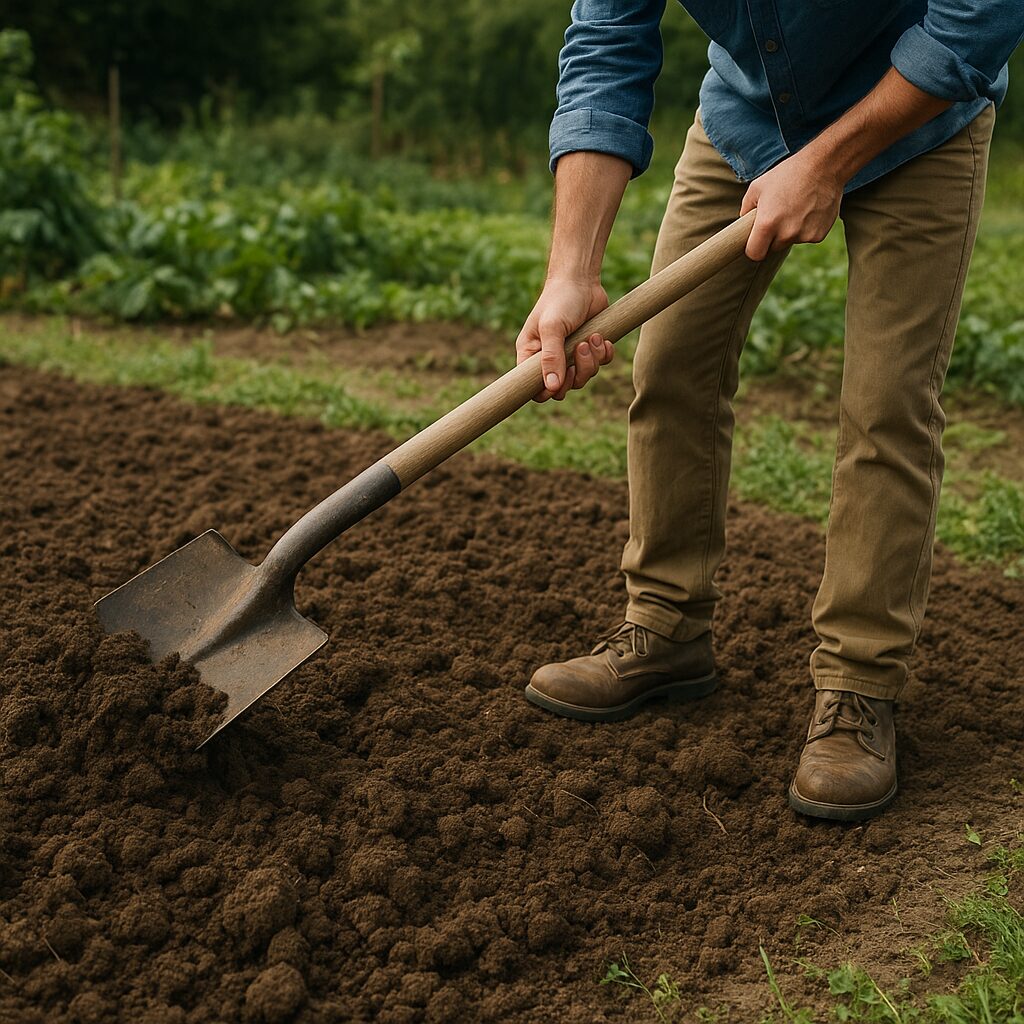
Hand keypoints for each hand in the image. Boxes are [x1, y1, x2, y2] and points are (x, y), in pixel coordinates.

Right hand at [515, 278, 614, 400]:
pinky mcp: (589, 349)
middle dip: (576, 373)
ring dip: (592, 361)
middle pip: (562, 388)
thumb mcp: (552, 328)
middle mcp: (549, 358)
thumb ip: (551, 358)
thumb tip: (553, 388)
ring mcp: (570, 355)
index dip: (546, 391)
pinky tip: (601, 337)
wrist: (581, 280)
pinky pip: (599, 365)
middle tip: (580, 349)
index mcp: (531, 354)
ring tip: (592, 338)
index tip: (560, 381)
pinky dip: (603, 354)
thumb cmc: (560, 300)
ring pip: (583, 378)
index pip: (533, 388)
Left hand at [740, 149, 843, 260]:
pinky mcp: (819, 235)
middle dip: (773, 237)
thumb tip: (743, 225)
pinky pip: (806, 237)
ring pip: (790, 241)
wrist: (823, 166)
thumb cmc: (787, 174)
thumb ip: (746, 210)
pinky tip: (809, 210)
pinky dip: (807, 228)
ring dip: (791, 231)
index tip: (756, 242)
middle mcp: (786, 234)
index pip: (754, 254)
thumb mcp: (757, 187)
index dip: (753, 249)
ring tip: (796, 208)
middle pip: (773, 248)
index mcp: (767, 224)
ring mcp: (804, 235)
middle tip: (779, 215)